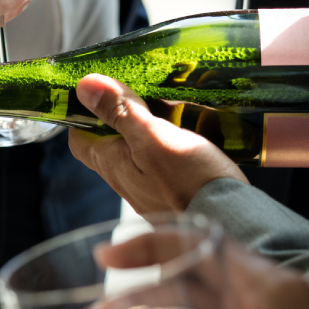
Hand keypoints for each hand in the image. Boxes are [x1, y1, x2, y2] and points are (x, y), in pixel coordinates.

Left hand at [68, 74, 247, 213]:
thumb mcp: (152, 136)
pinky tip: (183, 136)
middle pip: (106, 146)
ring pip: (133, 155)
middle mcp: (123, 181)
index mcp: (110, 164)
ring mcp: (146, 192)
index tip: (96, 95)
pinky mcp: (170, 196)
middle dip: (114, 120)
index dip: (80, 117)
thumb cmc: (189, 181)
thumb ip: (119, 111)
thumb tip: (84, 86)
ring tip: (162, 108)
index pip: (79, 140)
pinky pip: (157, 167)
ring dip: (141, 133)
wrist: (230, 223)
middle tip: (134, 95)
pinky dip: (163, 148)